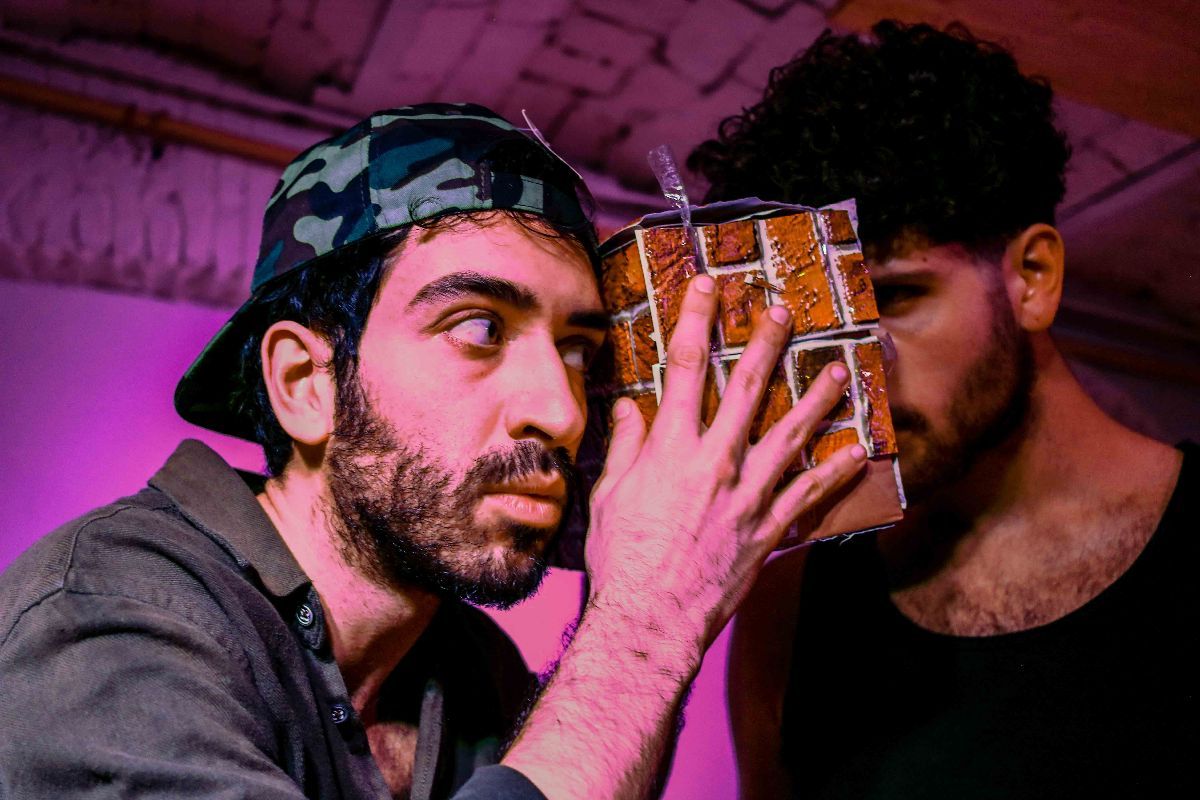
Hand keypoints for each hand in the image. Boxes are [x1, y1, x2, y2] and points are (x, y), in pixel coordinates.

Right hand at [585, 274, 866, 654]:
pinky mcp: (769, 529)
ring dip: (817, 400)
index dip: (696, 320)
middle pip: (748, 388)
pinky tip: (857, 453)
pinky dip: (835, 472)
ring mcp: (748, 495)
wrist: (651, 617)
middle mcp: (715, 462)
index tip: (707, 286)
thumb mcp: (608, 496)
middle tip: (784, 311)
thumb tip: (629, 410)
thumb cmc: (622, 558)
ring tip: (840, 371)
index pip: (685, 368)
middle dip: (766, 343)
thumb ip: (625, 448)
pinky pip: (810, 495)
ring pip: (791, 435)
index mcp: (670, 448)